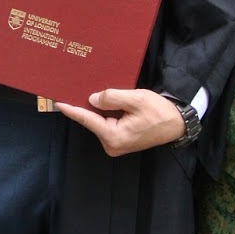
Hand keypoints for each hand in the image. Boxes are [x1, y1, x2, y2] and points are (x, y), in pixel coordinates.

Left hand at [55, 88, 186, 157]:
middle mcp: (112, 144)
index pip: (88, 120)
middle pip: (93, 120)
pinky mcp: (120, 141)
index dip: (72, 110)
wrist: (176, 124)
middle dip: (87, 105)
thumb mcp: (136, 99)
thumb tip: (92, 99)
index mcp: (114, 136)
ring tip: (99, 92)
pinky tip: (106, 102)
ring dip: (98, 108)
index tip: (58, 103)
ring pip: (100, 121)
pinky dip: (106, 113)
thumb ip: (112, 98)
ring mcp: (115, 145)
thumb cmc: (159, 112)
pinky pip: (107, 124)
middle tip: (79, 88)